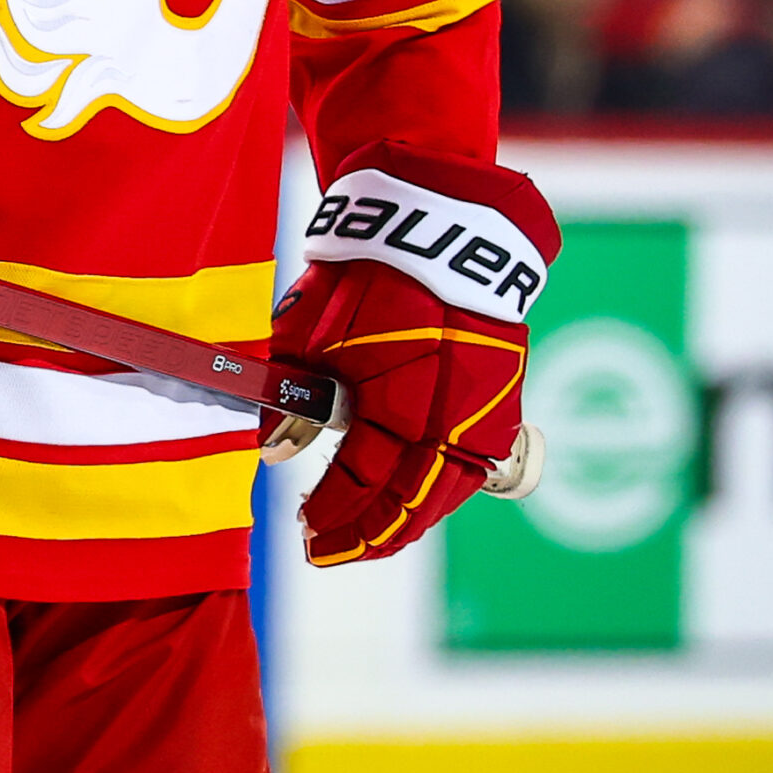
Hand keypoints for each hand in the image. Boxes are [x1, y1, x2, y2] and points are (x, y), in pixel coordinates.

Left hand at [270, 143, 558, 567]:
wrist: (441, 224)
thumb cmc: (369, 273)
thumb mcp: (313, 332)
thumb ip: (292, 396)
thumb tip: (271, 451)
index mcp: (405, 408)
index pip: (366, 486)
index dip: (334, 517)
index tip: (306, 537)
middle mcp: (455, 422)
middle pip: (413, 505)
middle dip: (368, 534)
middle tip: (328, 548)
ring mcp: (487, 414)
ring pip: (447, 492)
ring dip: (406, 516)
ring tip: (365, 531)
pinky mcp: (502, 400)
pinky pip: (470, 464)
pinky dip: (437, 487)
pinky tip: (406, 493)